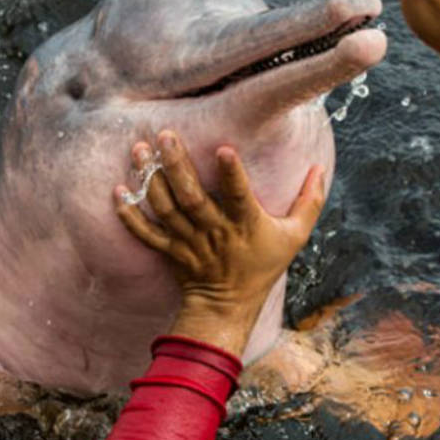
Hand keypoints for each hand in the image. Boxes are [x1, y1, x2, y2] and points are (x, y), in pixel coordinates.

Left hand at [114, 130, 325, 355]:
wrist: (228, 306)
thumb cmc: (263, 265)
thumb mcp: (295, 236)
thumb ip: (309, 201)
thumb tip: (321, 167)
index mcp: (245, 224)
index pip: (239, 196)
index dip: (232, 174)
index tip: (223, 148)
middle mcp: (214, 231)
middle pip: (192, 197)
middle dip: (177, 165)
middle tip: (165, 134)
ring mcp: (188, 242)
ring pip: (166, 209)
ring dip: (150, 179)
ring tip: (140, 150)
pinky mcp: (169, 251)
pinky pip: (145, 234)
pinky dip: (129, 215)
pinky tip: (118, 191)